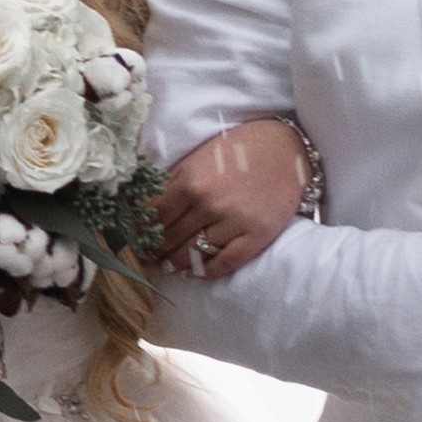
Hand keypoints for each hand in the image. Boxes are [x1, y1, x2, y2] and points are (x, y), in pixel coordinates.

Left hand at [156, 121, 308, 278]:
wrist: (284, 149)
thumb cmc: (237, 150)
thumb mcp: (197, 158)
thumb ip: (171, 182)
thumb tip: (143, 210)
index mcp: (190, 181)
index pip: (154, 218)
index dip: (141, 233)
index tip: (136, 240)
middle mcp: (209, 204)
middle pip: (169, 239)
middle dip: (154, 251)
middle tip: (147, 257)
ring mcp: (233, 223)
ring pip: (191, 254)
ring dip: (174, 264)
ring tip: (165, 266)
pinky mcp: (255, 237)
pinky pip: (223, 264)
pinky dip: (204, 272)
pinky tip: (192, 271)